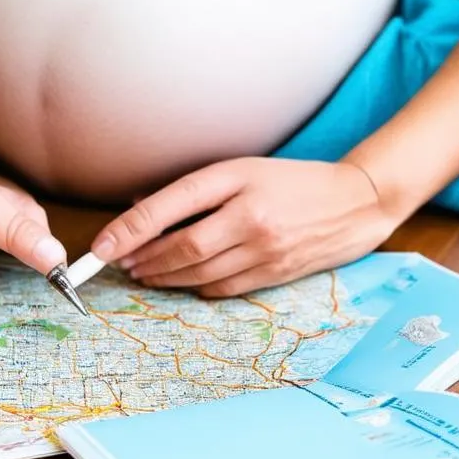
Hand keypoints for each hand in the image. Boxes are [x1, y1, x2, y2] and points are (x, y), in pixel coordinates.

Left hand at [91, 158, 400, 296]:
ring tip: (143, 274)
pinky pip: (223, 288)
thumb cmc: (292, 180)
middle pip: (181, 247)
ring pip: (198, 273)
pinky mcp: (275, 274)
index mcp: (237, 179)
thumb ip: (196, 190)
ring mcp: (265, 249)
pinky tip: (183, 281)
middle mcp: (250, 215)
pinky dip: (196, 287)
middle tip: (121, 264)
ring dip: (163, 277)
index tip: (101, 247)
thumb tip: (142, 210)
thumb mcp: (243, 169)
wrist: (357, 202)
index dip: (129, 229)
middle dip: (143, 260)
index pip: (170, 206)